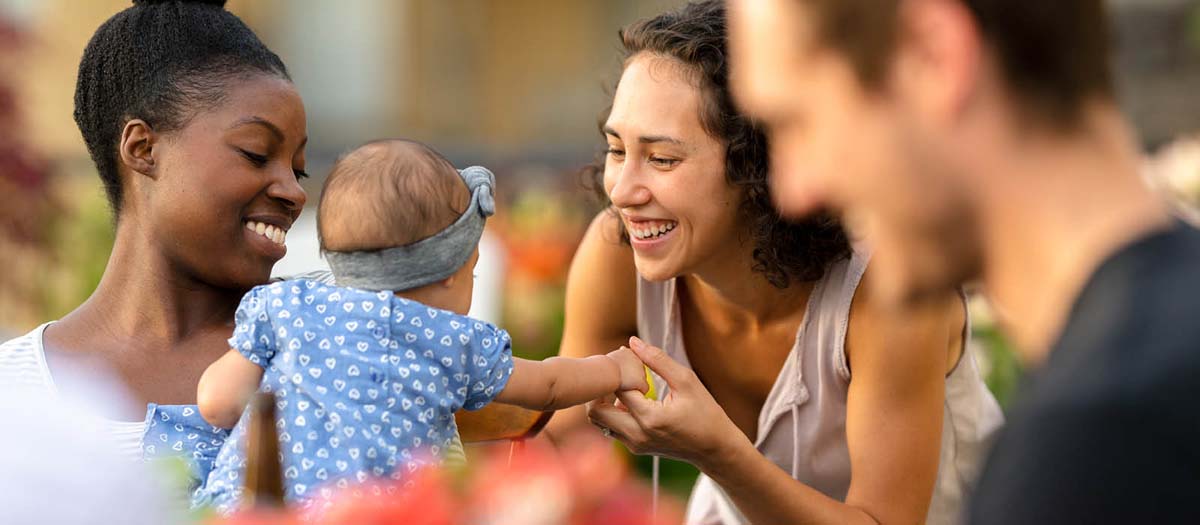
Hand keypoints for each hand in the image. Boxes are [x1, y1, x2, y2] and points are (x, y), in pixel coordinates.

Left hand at [588, 337, 749, 467]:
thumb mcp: (686, 381)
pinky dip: (612, 411)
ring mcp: (633, 444)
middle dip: (600, 387)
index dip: (618, 367)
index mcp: (650, 418)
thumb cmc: (705, 412)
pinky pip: (610, 428)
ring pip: (599, 421)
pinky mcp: (634, 447)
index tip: (627, 356)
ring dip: (604, 401)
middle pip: (595, 410)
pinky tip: (630, 399)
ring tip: (622, 385)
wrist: (714, 448)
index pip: (617, 386)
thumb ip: (657, 359)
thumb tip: (632, 342)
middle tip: (614, 373)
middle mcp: (637, 435)